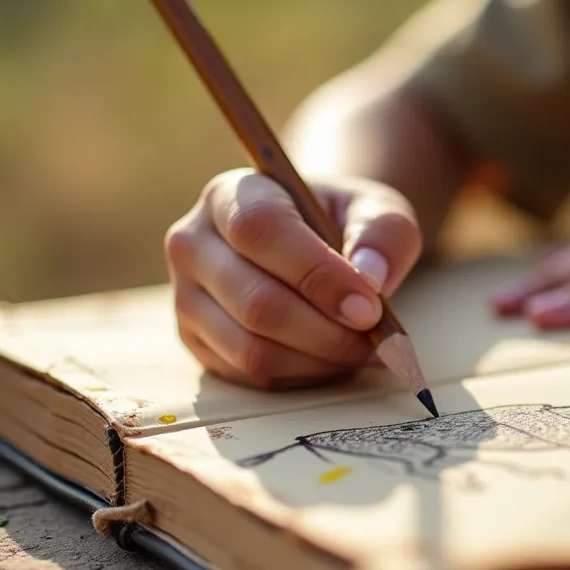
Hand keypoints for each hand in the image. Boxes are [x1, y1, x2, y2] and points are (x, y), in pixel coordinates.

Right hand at [165, 167, 423, 388]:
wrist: (316, 245)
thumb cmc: (344, 224)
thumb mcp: (377, 211)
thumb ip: (383, 234)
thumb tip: (370, 277)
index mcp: (230, 195)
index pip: (259, 230)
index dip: (317, 273)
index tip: (370, 306)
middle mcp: (193, 244)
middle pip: (255, 302)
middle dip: (327, 330)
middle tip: (375, 335)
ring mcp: (186, 297)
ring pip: (251, 348)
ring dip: (318, 358)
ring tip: (362, 348)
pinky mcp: (197, 342)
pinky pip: (251, 373)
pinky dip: (303, 374)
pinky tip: (334, 357)